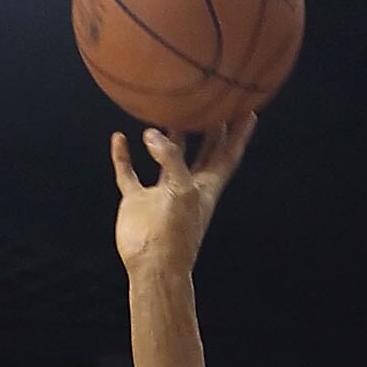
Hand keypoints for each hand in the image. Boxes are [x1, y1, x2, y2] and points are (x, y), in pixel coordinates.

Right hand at [112, 115, 256, 277]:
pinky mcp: (136, 201)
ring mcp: (160, 194)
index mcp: (206, 187)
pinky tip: (119, 138)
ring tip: (168, 110)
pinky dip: (123, 156)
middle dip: (209, 128)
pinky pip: (128, 173)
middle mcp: (185, 187)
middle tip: (212, 101)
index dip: (238, 134)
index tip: (246, 110)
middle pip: (202, 151)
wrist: (153, 266)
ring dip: (166, 137)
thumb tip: (152, 133)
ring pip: (165, 158)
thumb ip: (171, 157)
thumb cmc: (175, 233)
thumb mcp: (181, 189)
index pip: (227, 155)